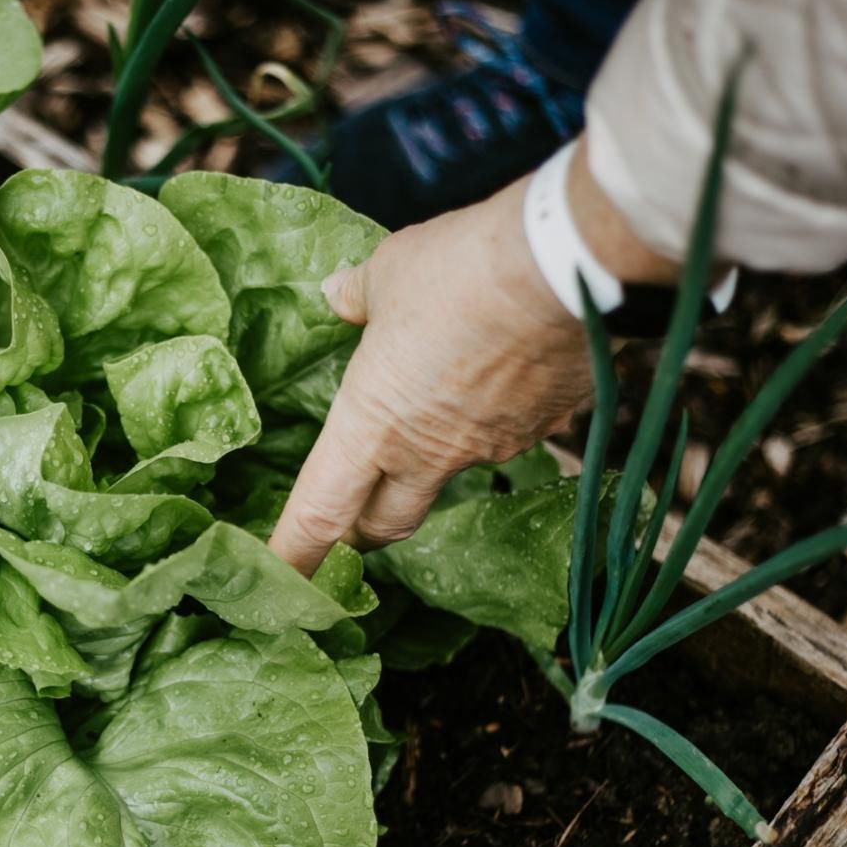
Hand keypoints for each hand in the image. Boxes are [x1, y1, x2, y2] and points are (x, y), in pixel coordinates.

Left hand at [268, 176, 593, 572]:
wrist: (567, 268)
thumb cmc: (457, 271)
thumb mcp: (388, 273)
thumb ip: (357, 297)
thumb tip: (338, 294)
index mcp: (370, 425)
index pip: (319, 514)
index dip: (294, 554)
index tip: (279, 578)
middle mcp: (425, 454)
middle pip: (383, 523)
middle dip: (360, 529)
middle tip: (348, 516)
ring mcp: (487, 449)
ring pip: (445, 477)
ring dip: (429, 461)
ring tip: (432, 404)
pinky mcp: (539, 431)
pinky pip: (502, 439)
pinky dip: (488, 420)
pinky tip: (495, 376)